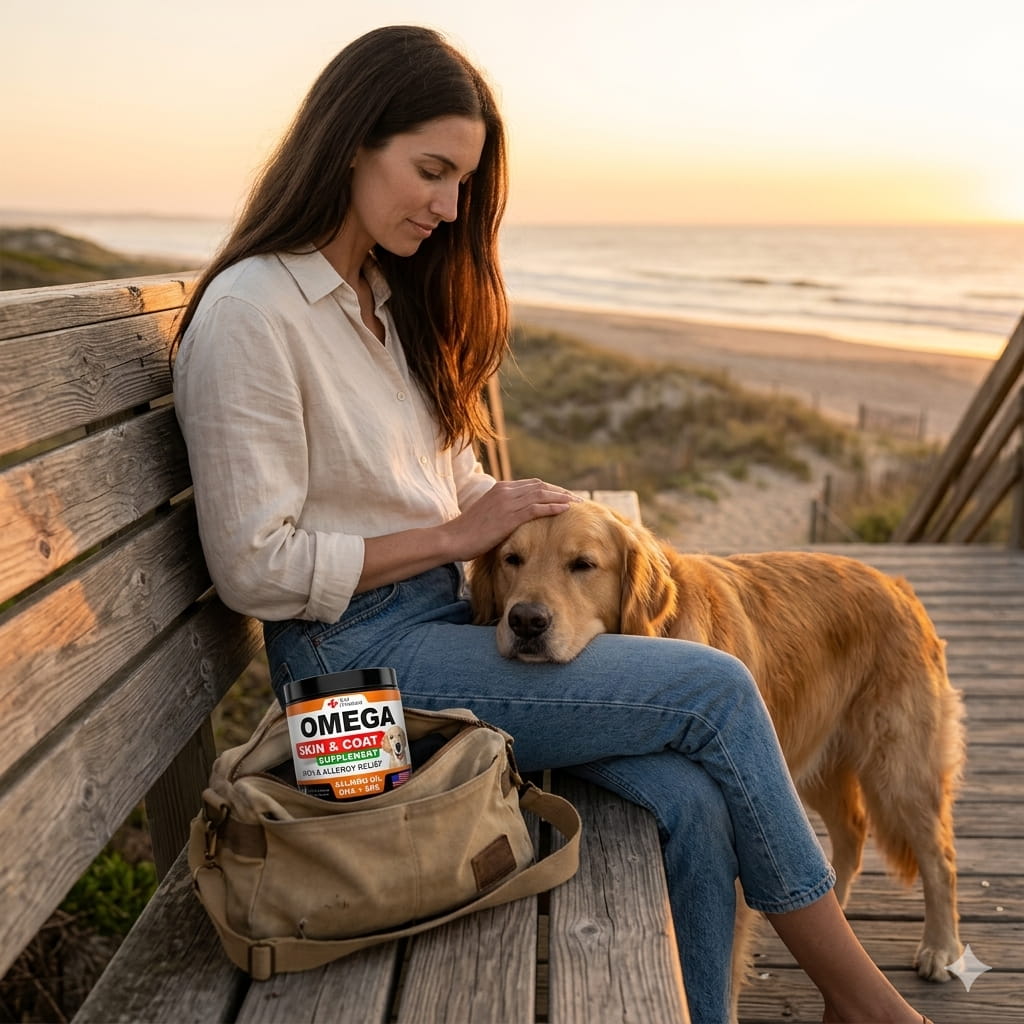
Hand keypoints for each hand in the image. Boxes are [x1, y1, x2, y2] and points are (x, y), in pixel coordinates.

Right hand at [444, 478, 578, 561]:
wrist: (453, 538)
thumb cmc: (468, 532)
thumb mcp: (488, 514)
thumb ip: (503, 510)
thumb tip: (516, 518)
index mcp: (501, 488)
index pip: (533, 484)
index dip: (551, 489)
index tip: (564, 496)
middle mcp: (505, 491)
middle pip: (541, 486)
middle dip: (561, 491)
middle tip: (577, 499)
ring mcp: (507, 502)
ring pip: (541, 494)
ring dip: (562, 497)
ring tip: (577, 503)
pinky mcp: (508, 516)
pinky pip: (536, 508)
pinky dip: (552, 506)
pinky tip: (565, 509)